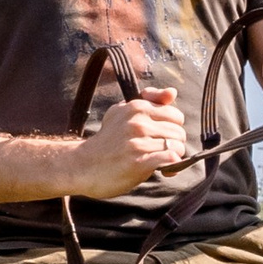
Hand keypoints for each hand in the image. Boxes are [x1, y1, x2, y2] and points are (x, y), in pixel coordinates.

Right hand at [69, 86, 187, 196]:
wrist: (83, 166)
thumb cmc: (106, 141)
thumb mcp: (123, 113)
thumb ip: (150, 100)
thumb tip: (173, 92)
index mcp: (136, 107)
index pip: (175, 115)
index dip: (172, 128)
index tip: (160, 138)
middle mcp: (138, 122)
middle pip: (179, 132)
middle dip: (174, 144)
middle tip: (159, 152)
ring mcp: (137, 142)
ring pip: (177, 146)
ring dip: (173, 157)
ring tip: (159, 161)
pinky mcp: (138, 162)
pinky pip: (169, 159)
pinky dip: (171, 166)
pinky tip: (163, 171)